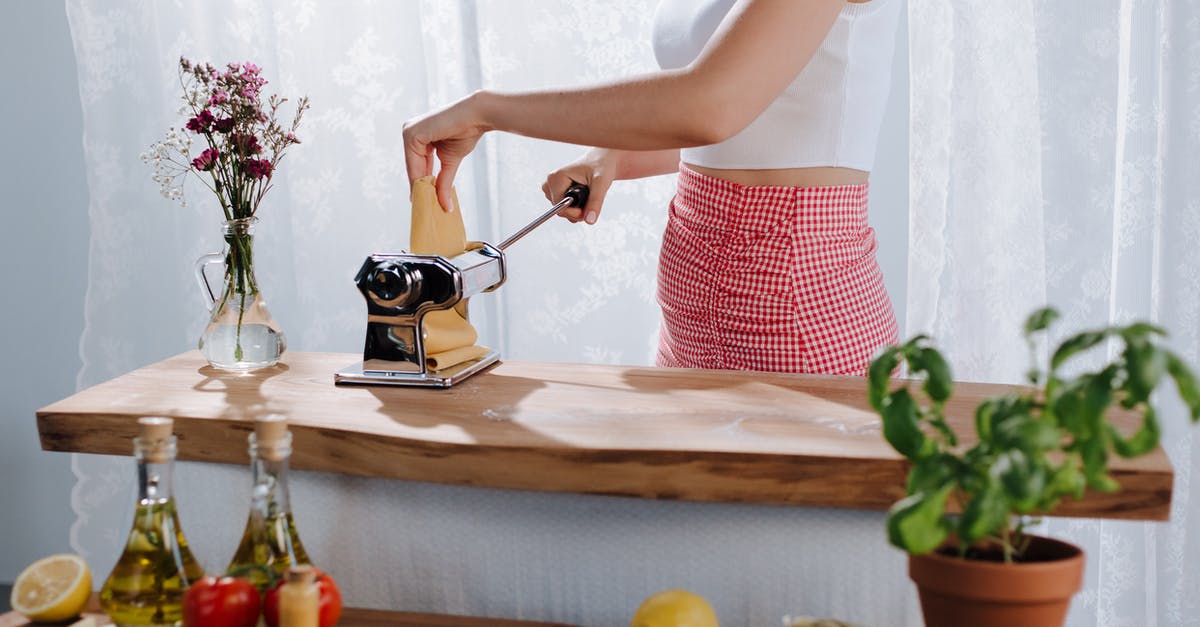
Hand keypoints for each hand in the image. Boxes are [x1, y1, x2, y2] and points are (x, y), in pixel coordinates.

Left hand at [403, 92, 489, 211]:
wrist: (476, 116)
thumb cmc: (466, 132)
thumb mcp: (450, 161)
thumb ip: (443, 182)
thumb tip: (446, 206)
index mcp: (417, 136)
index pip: (417, 166)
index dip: (422, 186)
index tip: (426, 204)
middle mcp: (410, 131)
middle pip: (413, 167)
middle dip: (421, 189)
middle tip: (427, 209)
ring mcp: (409, 131)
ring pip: (413, 167)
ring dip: (421, 186)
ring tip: (428, 204)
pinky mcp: (412, 133)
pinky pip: (415, 162)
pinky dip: (420, 178)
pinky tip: (427, 192)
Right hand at [542, 148, 619, 224]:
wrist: (601, 160)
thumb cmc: (601, 166)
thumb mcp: (601, 183)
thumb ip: (595, 202)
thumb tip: (589, 220)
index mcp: (556, 177)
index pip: (559, 207)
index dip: (574, 213)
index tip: (587, 211)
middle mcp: (550, 182)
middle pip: (560, 210)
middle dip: (576, 212)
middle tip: (591, 204)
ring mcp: (551, 187)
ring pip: (562, 210)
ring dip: (576, 210)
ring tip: (588, 197)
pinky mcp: (555, 191)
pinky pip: (563, 208)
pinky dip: (575, 208)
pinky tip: (583, 198)